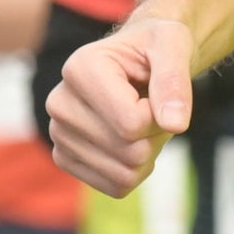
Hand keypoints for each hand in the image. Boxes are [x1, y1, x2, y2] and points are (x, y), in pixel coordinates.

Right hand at [49, 16, 192, 198]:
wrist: (139, 60)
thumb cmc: (156, 47)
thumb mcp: (173, 46)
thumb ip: (174, 81)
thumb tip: (175, 124)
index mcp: (80, 70)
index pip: (132, 124)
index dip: (160, 115)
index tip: (157, 92)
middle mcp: (59, 103)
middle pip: (129, 152)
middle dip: (155, 135)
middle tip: (154, 107)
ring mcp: (58, 134)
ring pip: (124, 174)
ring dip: (148, 152)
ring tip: (142, 121)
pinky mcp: (66, 158)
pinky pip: (116, 186)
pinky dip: (136, 170)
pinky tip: (132, 140)